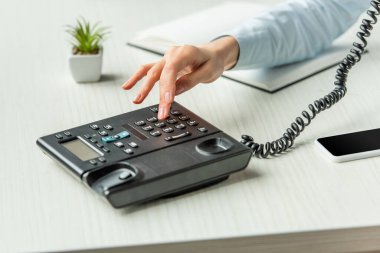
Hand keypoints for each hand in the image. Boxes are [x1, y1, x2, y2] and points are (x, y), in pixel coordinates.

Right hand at [122, 36, 238, 119]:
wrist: (212, 54)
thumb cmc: (212, 61)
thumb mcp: (208, 71)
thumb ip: (191, 80)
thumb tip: (175, 91)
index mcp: (185, 52)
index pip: (172, 69)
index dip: (168, 86)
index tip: (167, 101)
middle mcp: (173, 54)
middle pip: (161, 74)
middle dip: (159, 95)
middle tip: (161, 112)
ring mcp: (166, 58)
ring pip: (151, 72)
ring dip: (143, 87)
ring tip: (137, 100)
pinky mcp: (163, 65)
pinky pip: (147, 70)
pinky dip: (137, 78)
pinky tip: (127, 86)